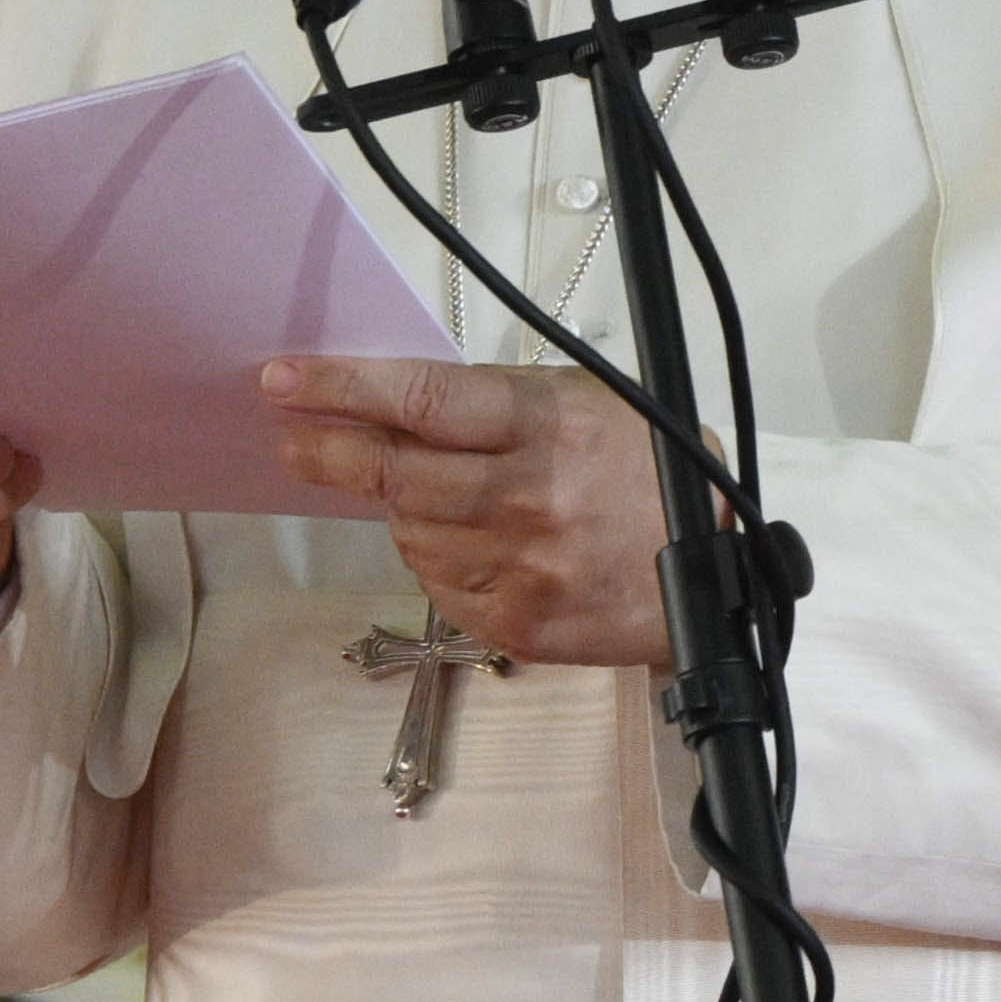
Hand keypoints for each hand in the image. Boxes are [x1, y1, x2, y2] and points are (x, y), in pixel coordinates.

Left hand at [259, 356, 675, 665]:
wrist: (715, 575)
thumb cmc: (655, 477)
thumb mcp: (593, 406)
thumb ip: (503, 404)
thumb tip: (404, 404)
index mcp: (551, 427)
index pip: (425, 401)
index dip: (344, 389)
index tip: (285, 379)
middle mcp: (529, 496)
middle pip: (394, 473)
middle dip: (330, 451)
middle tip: (296, 438)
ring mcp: (519, 566)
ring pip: (410, 531)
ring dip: (403, 508)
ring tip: (435, 494)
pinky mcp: (514, 622)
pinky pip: (438, 583)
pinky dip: (440, 558)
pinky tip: (475, 543)